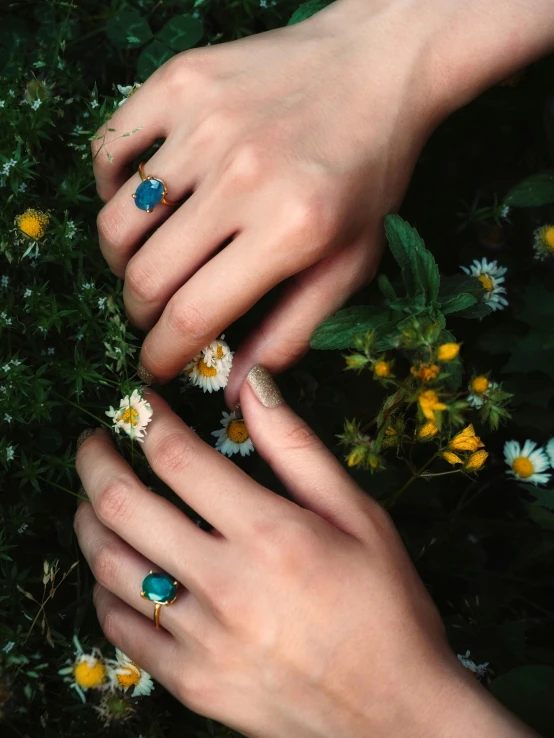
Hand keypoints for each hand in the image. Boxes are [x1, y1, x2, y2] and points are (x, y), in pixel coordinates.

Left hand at [74, 366, 533, 737]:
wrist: (395, 713)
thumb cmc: (385, 604)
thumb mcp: (357, 515)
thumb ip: (297, 448)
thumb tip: (253, 385)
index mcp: (269, 534)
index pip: (177, 458)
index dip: (148, 420)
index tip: (140, 405)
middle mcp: (225, 585)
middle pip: (123, 505)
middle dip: (94, 460)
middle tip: (94, 442)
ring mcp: (201, 640)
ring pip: (109, 566)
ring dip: (88, 521)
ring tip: (94, 500)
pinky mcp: (191, 683)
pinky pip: (121, 629)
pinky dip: (106, 589)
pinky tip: (119, 570)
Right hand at [92, 0, 445, 400]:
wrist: (376, 67)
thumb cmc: (368, 175)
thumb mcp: (351, 263)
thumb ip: (292, 331)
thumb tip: (237, 390)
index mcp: (290, 231)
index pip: (194, 316)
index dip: (162, 355)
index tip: (155, 366)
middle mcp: (242, 176)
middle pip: (145, 276)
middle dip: (139, 316)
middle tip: (155, 317)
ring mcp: (205, 124)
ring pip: (117, 221)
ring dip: (121, 261)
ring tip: (149, 263)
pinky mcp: (180, 82)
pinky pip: (110, 149)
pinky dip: (112, 188)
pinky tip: (142, 200)